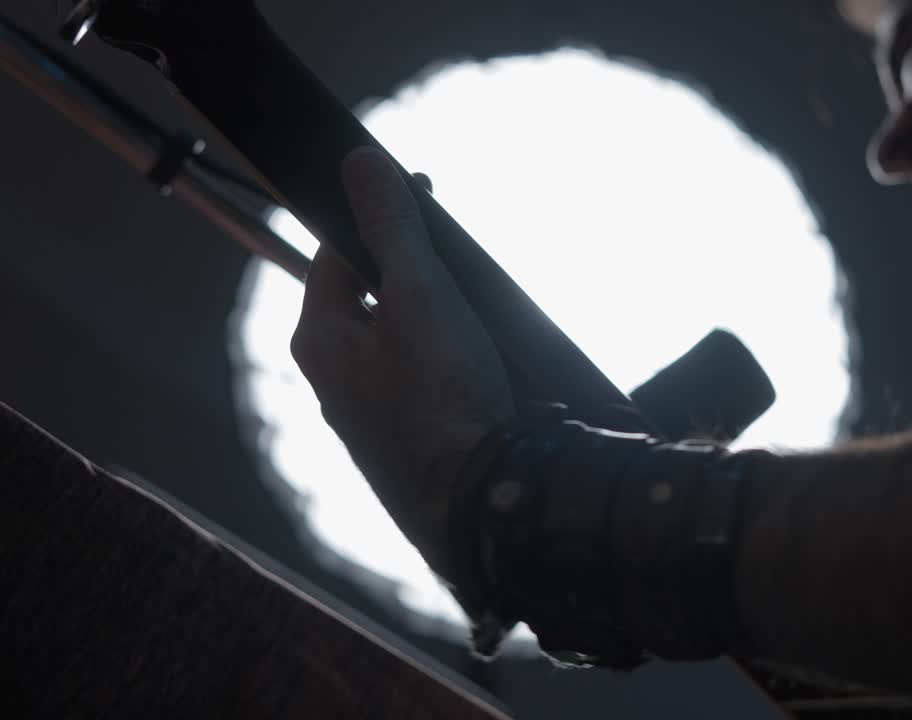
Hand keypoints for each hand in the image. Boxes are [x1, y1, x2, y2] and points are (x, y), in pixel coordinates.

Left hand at [291, 147, 515, 579]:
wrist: (480, 502)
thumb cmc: (443, 397)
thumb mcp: (419, 294)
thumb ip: (391, 226)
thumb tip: (360, 163)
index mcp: (320, 340)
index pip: (334, 253)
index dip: (377, 215)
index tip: (422, 190)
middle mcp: (337, 381)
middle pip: (374, 299)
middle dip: (419, 274)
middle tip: (461, 265)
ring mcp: (374, 416)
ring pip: (408, 344)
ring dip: (446, 323)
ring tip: (485, 321)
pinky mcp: (413, 442)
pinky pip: (433, 385)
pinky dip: (461, 366)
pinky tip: (496, 369)